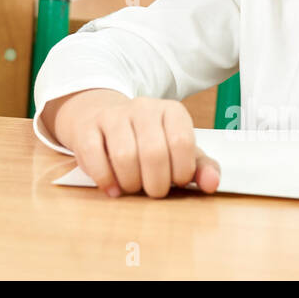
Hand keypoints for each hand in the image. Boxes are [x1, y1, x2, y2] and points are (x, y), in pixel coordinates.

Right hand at [45, 89, 219, 197]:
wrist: (100, 116)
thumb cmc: (144, 139)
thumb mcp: (176, 150)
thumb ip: (200, 167)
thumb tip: (211, 184)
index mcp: (171, 111)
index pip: (182, 142)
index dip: (181, 171)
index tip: (176, 180)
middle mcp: (142, 107)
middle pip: (153, 152)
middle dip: (155, 184)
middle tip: (153, 190)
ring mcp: (113, 115)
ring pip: (124, 156)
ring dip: (130, 183)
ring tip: (132, 186)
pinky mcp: (86, 127)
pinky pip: (94, 156)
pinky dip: (105, 179)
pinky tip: (112, 186)